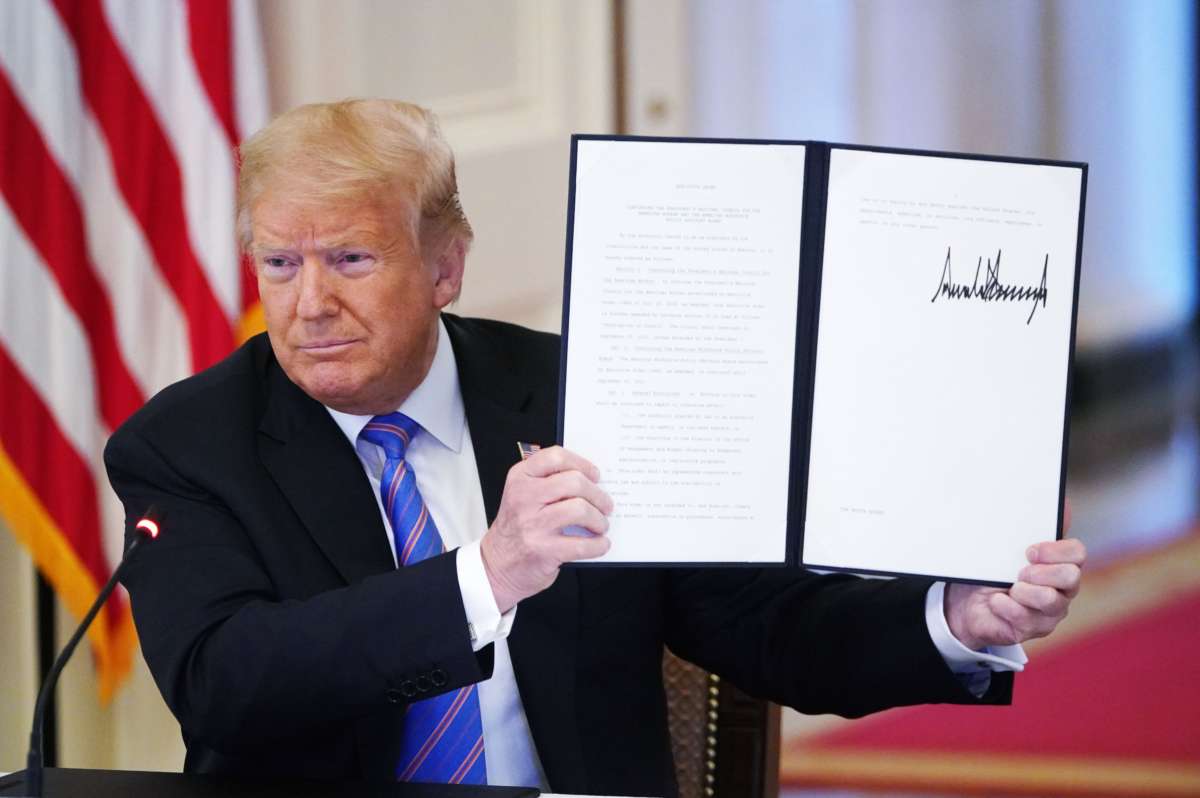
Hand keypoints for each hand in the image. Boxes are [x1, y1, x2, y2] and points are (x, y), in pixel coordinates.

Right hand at [480, 446, 612, 611]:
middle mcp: (524, 498)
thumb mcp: (523, 496)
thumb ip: (550, 483)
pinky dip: (598, 545)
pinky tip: (600, 544)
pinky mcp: (543, 550)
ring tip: (601, 525)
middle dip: (598, 495)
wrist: (497, 564)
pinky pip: (582, 544)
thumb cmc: (517, 528)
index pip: (556, 456)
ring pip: (579, 510)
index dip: (582, 464)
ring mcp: (532, 524)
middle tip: (605, 505)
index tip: (594, 475)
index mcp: (520, 478)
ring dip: (599, 520)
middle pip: (574, 482)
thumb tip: (593, 482)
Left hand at [945, 500, 1083, 649]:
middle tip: (1018, 572)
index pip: (1077, 552)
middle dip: (1041, 572)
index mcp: (1059, 563)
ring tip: (1008, 588)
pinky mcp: (1034, 629)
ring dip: (1023, 591)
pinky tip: (995, 602)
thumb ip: (1030, 528)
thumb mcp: (1005, 547)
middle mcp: (1062, 589)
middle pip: (1071, 576)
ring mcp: (1051, 612)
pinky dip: (1004, 606)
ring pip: (1051, 600)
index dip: (1055, 550)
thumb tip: (1063, 504)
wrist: (968, 604)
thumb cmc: (992, 573)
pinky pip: (1025, 619)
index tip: (1029, 551)